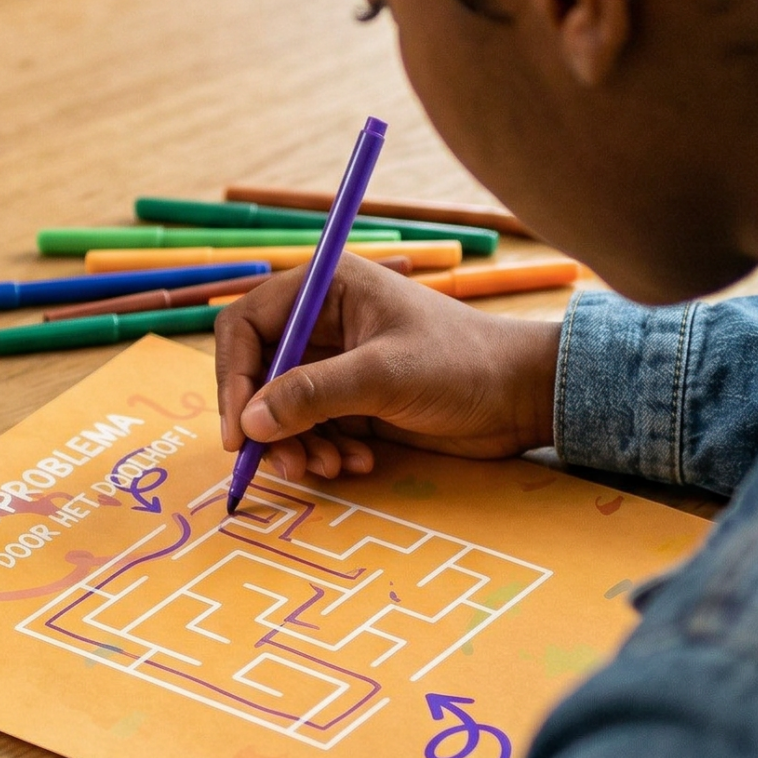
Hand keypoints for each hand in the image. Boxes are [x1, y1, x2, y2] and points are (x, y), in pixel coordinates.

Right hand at [215, 255, 561, 483]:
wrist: (523, 397)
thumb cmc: (462, 365)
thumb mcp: (385, 376)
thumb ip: (313, 395)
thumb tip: (250, 421)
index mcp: (325, 289)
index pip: (247, 326)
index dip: (234, 378)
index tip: (240, 431)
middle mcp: (323, 323)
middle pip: (259, 374)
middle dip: (269, 423)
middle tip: (286, 464)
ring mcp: (338, 364)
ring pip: (283, 410)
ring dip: (299, 446)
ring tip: (333, 468)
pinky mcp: (354, 401)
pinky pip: (314, 430)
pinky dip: (326, 452)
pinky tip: (360, 464)